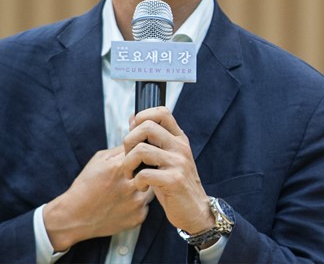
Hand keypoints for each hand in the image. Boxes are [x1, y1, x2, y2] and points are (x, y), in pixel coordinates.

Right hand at [43, 146, 153, 250]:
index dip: (143, 154)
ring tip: (127, 190)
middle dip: (147, 169)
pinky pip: (147, 205)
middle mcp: (131, 185)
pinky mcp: (139, 217)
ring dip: (145, 186)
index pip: (144, 151)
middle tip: (137, 173)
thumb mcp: (99, 160)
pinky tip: (125, 204)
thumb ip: (120, 149)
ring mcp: (136, 202)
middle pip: (153, 169)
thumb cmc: (86, 185)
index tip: (140, 156)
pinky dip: (139, 203)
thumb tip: (139, 139)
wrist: (75, 217)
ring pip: (153, 187)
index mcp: (120, 167)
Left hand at [123, 107, 213, 234]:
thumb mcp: (167, 158)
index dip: (142, 117)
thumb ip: (153, 140)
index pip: (162, 112)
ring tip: (131, 175)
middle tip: (128, 158)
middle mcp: (180, 147)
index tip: (134, 134)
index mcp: (179, 139)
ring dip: (128, 164)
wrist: (195, 211)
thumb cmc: (175, 184)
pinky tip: (141, 187)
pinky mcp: (173, 180)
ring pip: (141, 150)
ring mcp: (178, 162)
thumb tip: (133, 118)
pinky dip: (137, 182)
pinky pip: (144, 173)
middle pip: (147, 127)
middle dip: (129, 141)